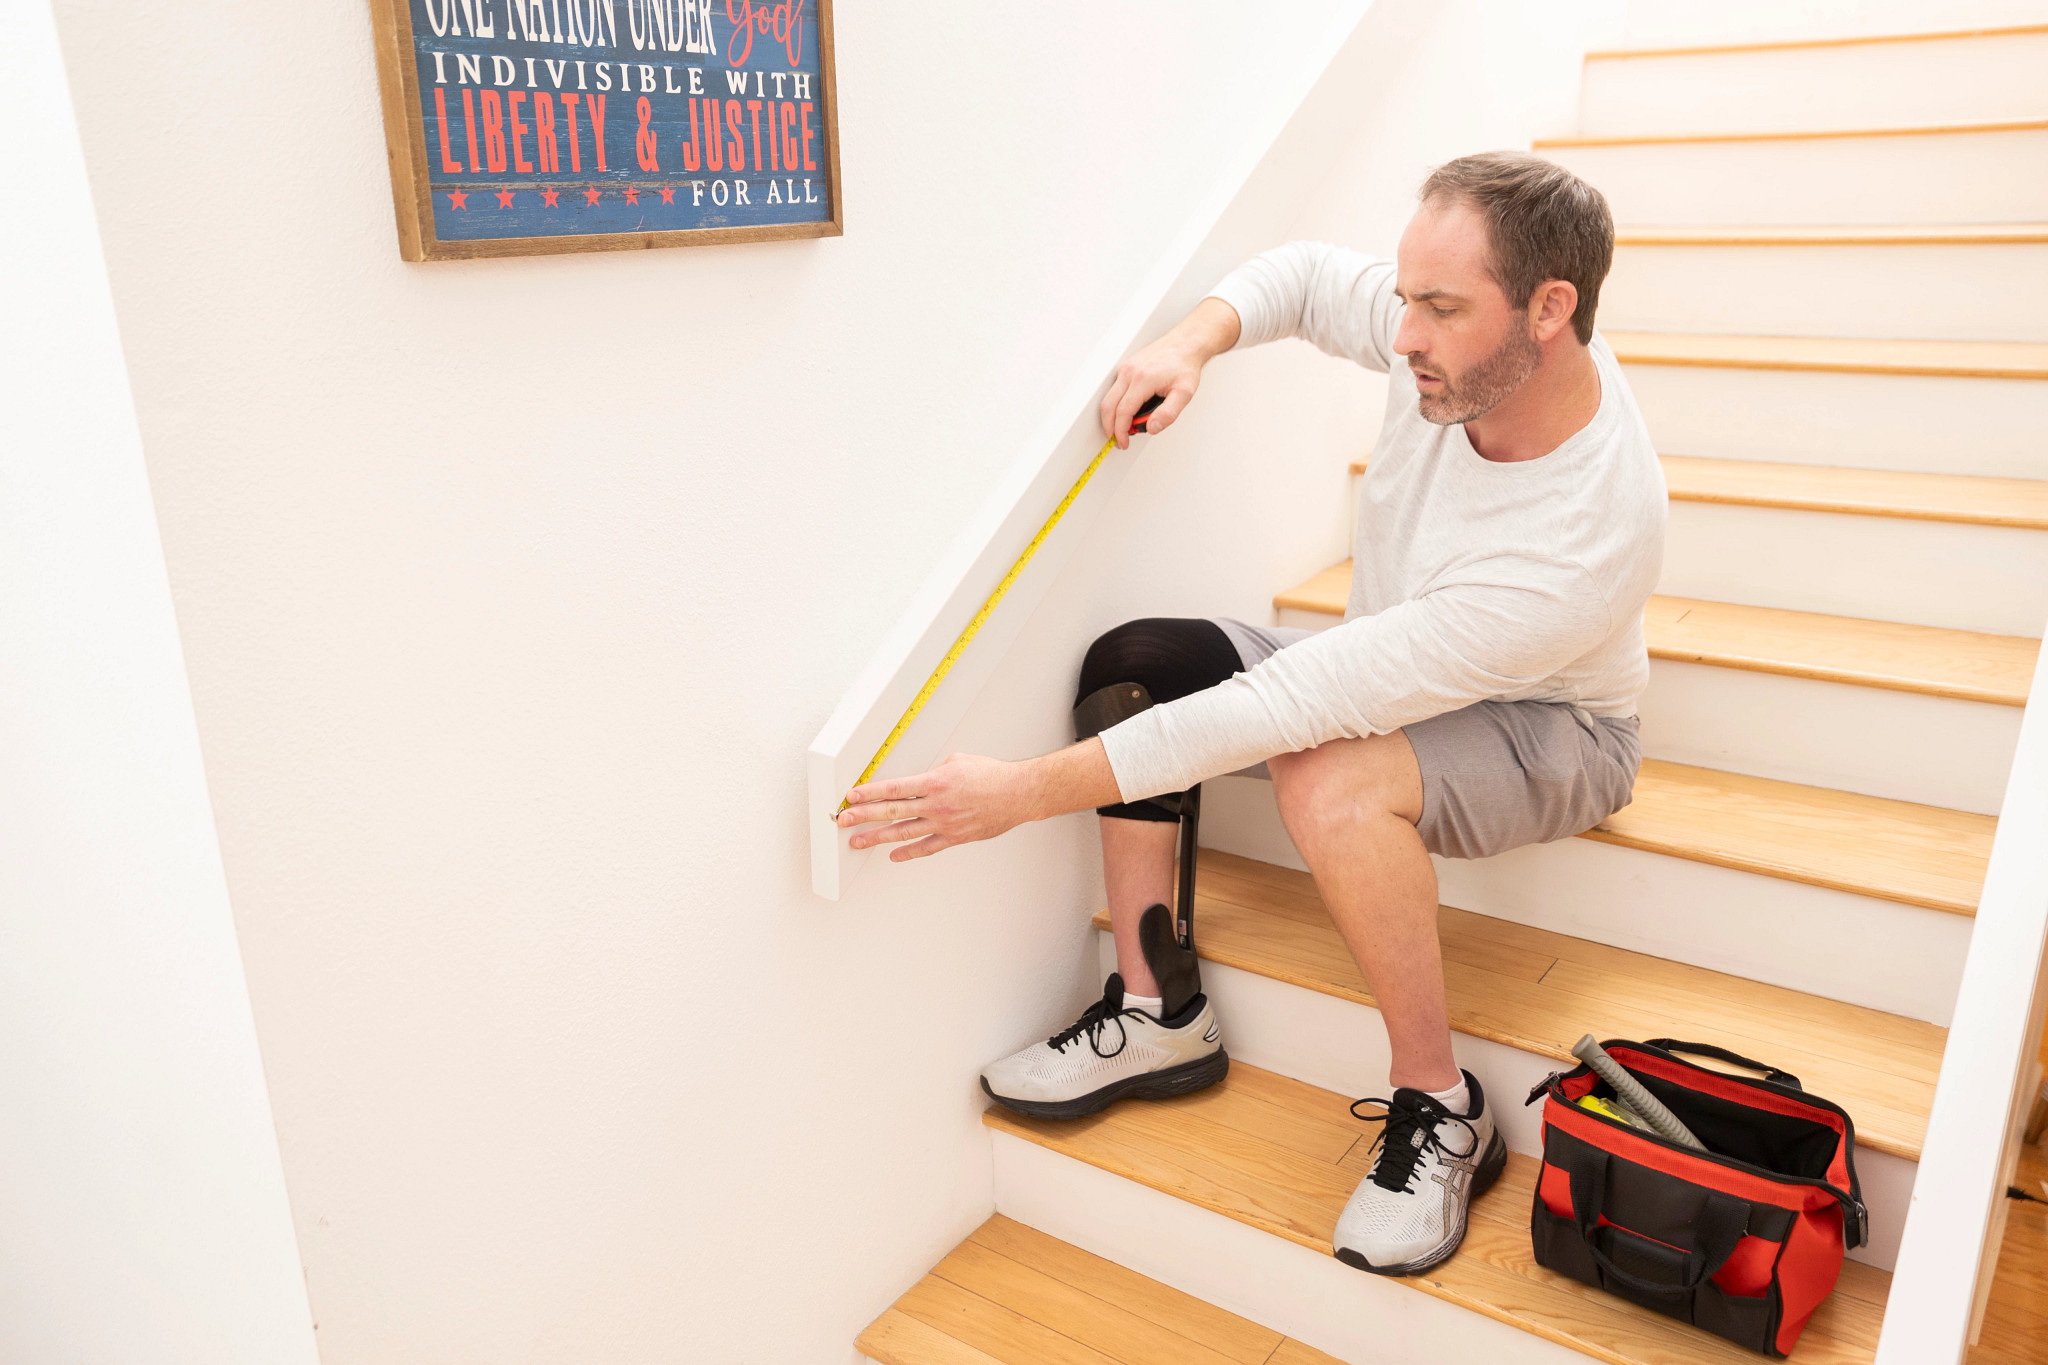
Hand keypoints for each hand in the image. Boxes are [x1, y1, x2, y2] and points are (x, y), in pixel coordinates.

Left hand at [837, 753, 1038, 860]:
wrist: (1018, 794)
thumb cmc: (991, 776)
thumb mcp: (958, 761)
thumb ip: (935, 771)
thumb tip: (921, 779)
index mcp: (935, 781)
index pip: (893, 788)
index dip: (869, 793)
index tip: (851, 797)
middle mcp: (936, 804)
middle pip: (891, 811)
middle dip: (864, 816)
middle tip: (843, 820)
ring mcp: (944, 823)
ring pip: (903, 831)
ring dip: (877, 837)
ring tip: (857, 841)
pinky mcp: (955, 837)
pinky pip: (927, 847)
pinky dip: (908, 852)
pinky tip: (893, 854)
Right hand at [1097, 297, 1240, 449]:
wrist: (1185, 344)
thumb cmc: (1185, 366)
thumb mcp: (1184, 393)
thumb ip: (1168, 414)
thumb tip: (1151, 427)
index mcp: (1143, 379)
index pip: (1123, 412)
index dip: (1121, 431)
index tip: (1124, 442)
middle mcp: (1130, 372)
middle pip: (1108, 406)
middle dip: (1110, 427)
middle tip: (1120, 439)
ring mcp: (1126, 368)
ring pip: (1108, 398)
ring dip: (1112, 416)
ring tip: (1125, 428)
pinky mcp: (1126, 367)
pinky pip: (1113, 390)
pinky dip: (1116, 405)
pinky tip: (1129, 412)